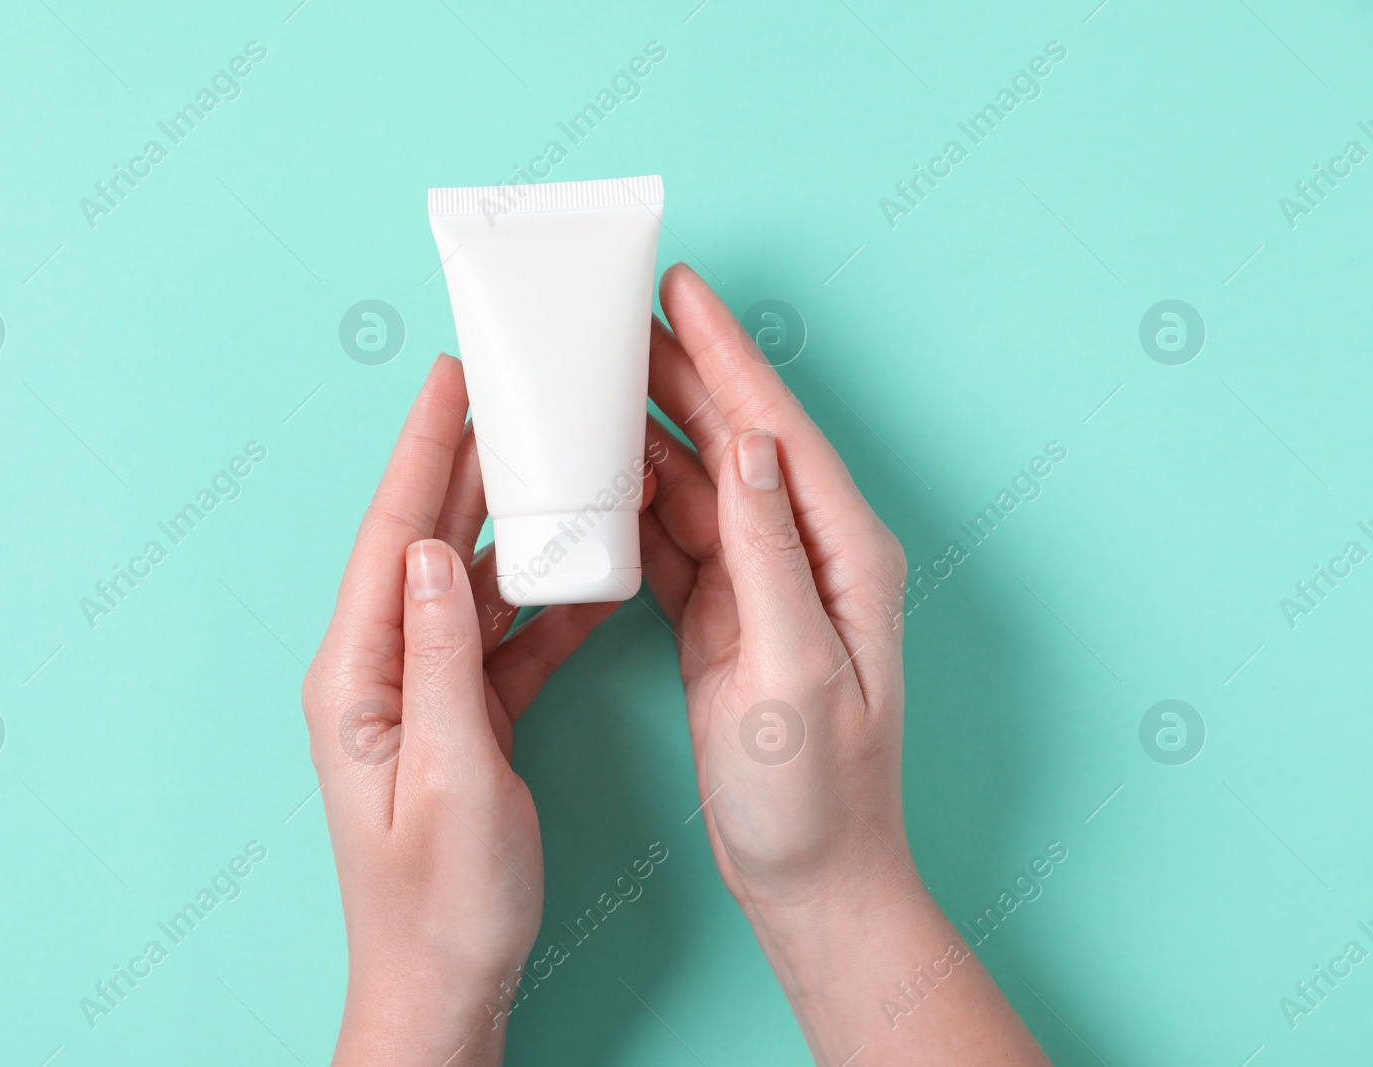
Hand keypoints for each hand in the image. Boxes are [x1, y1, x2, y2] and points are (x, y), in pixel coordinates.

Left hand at [303, 355, 622, 1065]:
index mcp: (357, 678)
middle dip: (470, 466)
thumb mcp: (452, 777)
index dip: (420, 452)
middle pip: (428, 542)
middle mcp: (379, 671)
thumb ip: (444, 658)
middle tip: (514, 397)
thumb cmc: (443, 902)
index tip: (448, 380)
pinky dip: (546, 604)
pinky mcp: (460, 716)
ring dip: (520, 531)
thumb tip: (441, 551)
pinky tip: (589, 575)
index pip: (391, 537)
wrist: (446, 985)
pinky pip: (503, 639)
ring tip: (567, 469)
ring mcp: (420, 692)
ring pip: (472, 585)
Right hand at [643, 265, 1046, 1063]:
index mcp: (842, 554)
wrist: (812, 878)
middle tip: (619, 318)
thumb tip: (747, 443)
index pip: (777, 429)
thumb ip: (768, 552)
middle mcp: (807, 555)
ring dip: (649, 434)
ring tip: (592, 382)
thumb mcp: (792, 670)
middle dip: (681, 374)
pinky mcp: (726, 620)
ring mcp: (765, 586)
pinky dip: (636, 505)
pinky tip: (597, 476)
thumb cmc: (815, 792)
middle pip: (737, 439)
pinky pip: (675, 541)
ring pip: (699, 485)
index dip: (728, 354)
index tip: (682, 290)